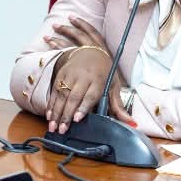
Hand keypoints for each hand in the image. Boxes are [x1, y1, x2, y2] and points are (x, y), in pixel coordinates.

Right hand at [42, 17, 134, 133]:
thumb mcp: (114, 86)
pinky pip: (55, 90)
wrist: (91, 51)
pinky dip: (51, 104)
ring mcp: (71, 74)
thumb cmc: (105, 72)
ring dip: (56, 112)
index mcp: (99, 80)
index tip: (77, 119)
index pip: (90, 95)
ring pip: (62, 95)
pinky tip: (49, 116)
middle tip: (63, 130)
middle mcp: (84, 76)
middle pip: (74, 97)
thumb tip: (131, 123)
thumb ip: (118, 106)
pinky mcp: (62, 74)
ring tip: (54, 127)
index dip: (83, 107)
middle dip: (67, 115)